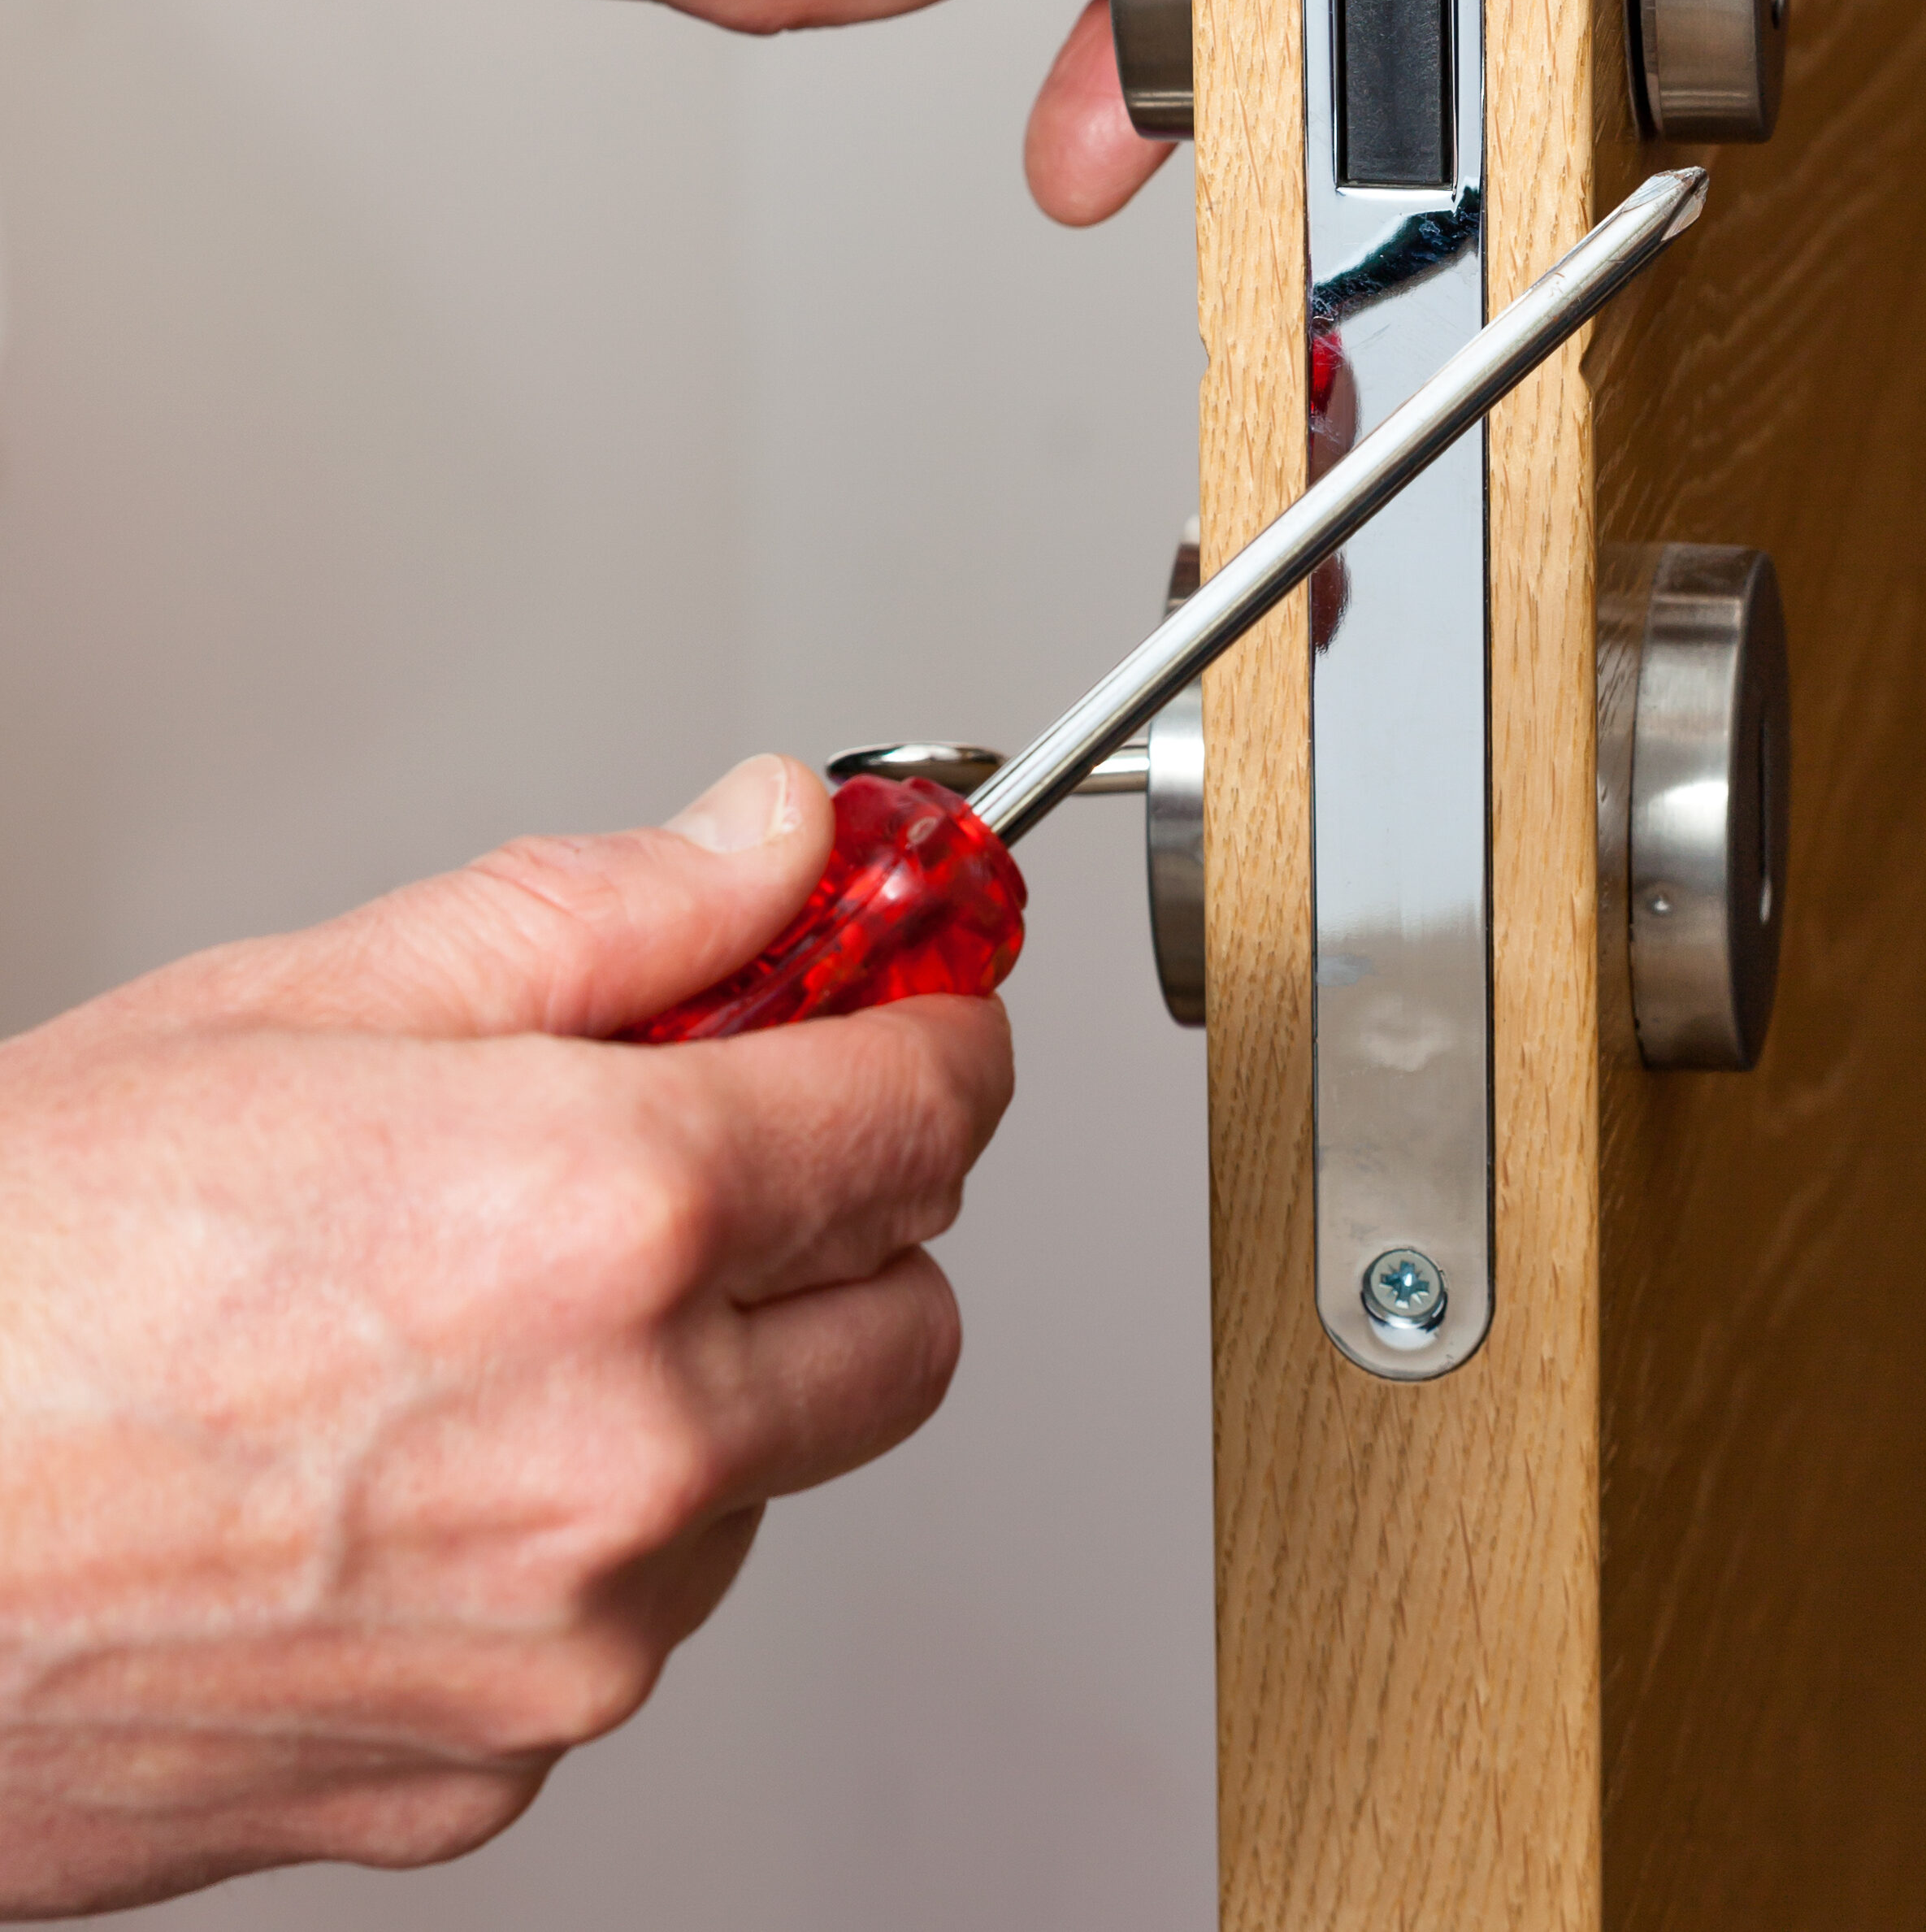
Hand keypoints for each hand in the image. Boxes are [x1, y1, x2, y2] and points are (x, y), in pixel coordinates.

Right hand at [0, 754, 1011, 1917]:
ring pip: (774, 1479)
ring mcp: (564, 1641)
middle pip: (908, 1317)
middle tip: (715, 1154)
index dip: (933, 1039)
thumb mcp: (306, 998)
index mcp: (610, 1218)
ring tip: (482, 1325)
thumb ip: (607, 913)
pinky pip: (629, 1626)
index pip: (931, 1113)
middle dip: (845, 1222)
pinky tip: (408, 1471)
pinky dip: (582, 1541)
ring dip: (709, 1390)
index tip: (909, 1015)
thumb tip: (775, 838)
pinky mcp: (483, 1774)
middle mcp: (627, 1449)